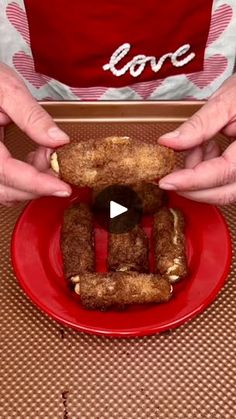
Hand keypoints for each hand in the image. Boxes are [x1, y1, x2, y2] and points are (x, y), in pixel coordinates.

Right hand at [0, 63, 70, 205]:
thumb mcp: (6, 89)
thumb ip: (32, 116)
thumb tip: (58, 140)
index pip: (6, 172)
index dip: (36, 183)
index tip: (62, 187)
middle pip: (6, 190)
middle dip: (37, 184)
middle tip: (57, 161)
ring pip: (4, 191)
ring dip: (30, 184)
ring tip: (45, 155)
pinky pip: (1, 184)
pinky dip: (21, 180)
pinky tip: (32, 161)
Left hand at [158, 74, 235, 204]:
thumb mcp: (226, 101)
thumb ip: (198, 125)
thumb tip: (169, 143)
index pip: (222, 172)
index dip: (191, 181)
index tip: (166, 181)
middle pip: (224, 193)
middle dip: (192, 187)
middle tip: (171, 171)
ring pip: (225, 191)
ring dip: (201, 179)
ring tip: (196, 147)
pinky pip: (228, 184)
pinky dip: (210, 174)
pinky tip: (207, 151)